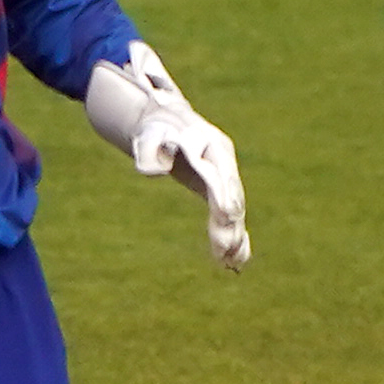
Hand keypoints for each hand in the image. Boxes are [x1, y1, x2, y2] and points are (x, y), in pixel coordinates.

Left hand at [84, 42, 250, 268]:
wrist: (164, 119)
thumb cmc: (154, 130)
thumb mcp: (147, 136)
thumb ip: (149, 152)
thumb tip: (154, 170)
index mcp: (207, 144)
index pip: (218, 176)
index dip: (222, 199)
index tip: (225, 219)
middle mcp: (221, 159)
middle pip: (230, 194)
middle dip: (229, 224)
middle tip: (225, 252)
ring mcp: (224, 172)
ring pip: (233, 206)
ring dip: (234, 235)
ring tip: (233, 263)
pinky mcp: (220, 186)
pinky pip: (231, 211)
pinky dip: (235, 235)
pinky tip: (237, 260)